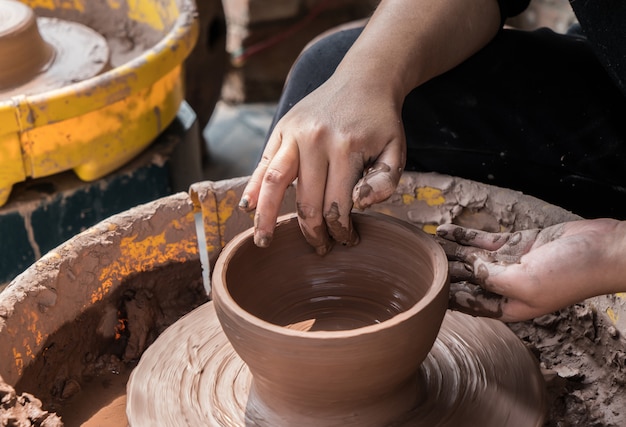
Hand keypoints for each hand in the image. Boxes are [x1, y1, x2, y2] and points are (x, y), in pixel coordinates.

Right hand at [239, 72, 405, 253]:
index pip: (337, 206)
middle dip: (312, 233)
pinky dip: (252, 187)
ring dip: (266, 218)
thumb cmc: (380, 121)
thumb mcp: (396, 149)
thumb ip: (385, 181)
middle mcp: (315, 141)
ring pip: (274, 184)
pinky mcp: (281, 129)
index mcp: (346, 149)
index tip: (346, 241)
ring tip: (262, 241)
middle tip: (319, 249)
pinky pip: (263, 164)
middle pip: (307, 203)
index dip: (341, 231)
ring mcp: (293, 134)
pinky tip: (246, 208)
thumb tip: (360, 204)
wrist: (364, 78)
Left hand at [436, 219, 625, 321]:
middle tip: (417, 263)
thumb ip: (493, 279)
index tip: (425, 292)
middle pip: (467, 280)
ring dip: (448, 251)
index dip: (448, 299)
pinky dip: (463, 235)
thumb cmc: (571, 275)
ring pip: (471, 257)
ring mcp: (510, 263)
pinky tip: (443, 230)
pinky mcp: (516, 243)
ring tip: (423, 245)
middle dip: (444, 273)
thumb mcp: (525, 283)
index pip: (471, 305)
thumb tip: (470, 270)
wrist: (601, 249)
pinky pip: (482, 240)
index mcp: (511, 307)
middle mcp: (507, 286)